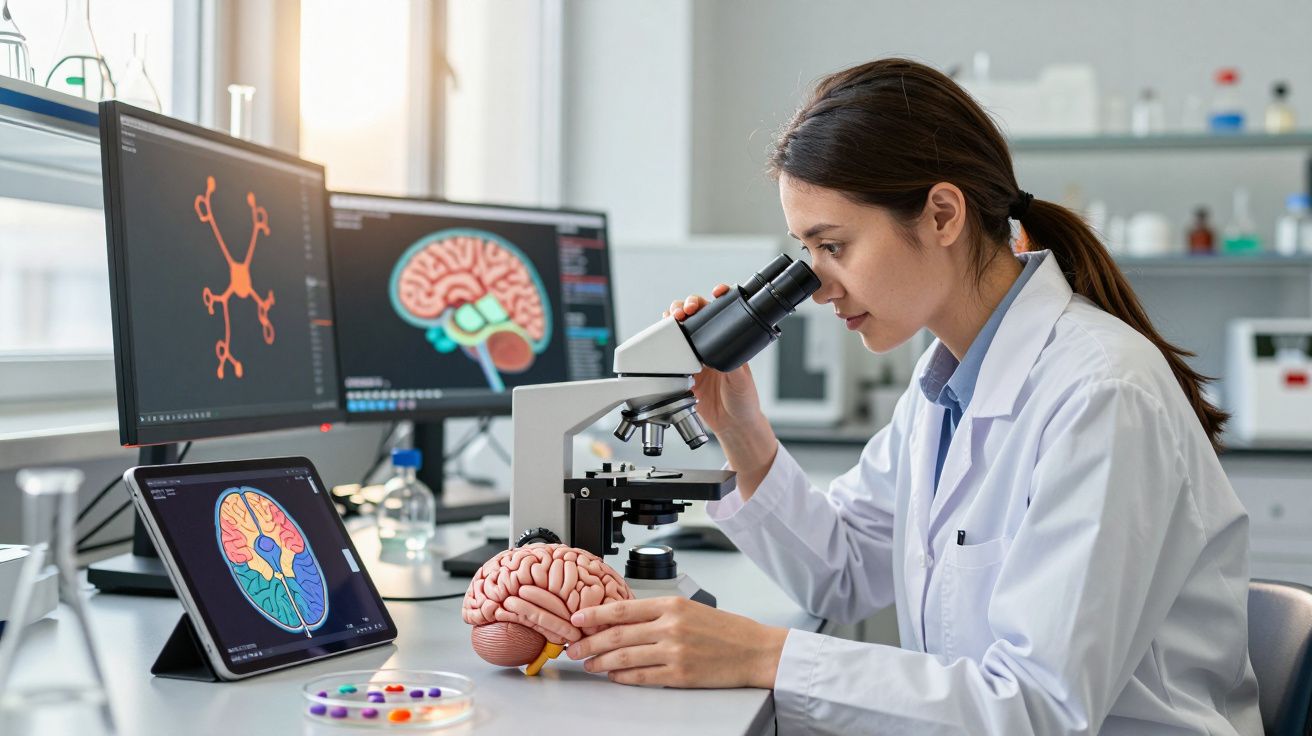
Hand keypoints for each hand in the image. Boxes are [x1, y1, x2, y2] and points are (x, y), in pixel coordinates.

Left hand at [565, 596, 788, 688]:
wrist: (755, 650)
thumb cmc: (726, 630)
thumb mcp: (690, 609)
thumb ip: (658, 614)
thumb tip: (622, 621)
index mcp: (671, 605)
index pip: (622, 608)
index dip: (594, 615)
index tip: (576, 620)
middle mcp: (670, 626)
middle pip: (617, 634)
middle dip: (590, 643)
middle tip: (574, 648)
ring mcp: (674, 652)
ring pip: (625, 656)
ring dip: (601, 661)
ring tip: (589, 664)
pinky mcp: (679, 675)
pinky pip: (642, 676)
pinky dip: (623, 677)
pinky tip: (614, 676)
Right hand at [663, 286, 765, 437]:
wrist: (732, 424)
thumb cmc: (744, 400)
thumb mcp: (741, 379)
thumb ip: (731, 364)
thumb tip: (721, 349)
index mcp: (728, 342)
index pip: (722, 313)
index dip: (718, 298)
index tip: (716, 292)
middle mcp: (710, 346)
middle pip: (696, 316)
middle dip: (688, 305)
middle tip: (686, 309)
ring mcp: (694, 357)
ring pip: (680, 330)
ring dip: (673, 319)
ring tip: (672, 317)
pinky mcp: (682, 371)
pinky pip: (669, 353)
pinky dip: (662, 342)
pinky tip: (662, 339)